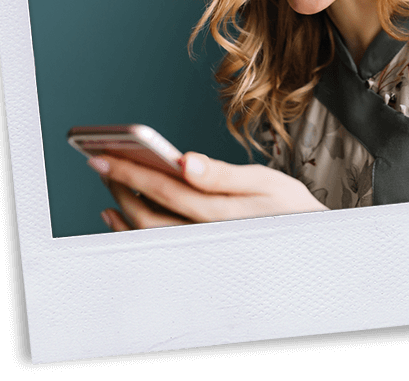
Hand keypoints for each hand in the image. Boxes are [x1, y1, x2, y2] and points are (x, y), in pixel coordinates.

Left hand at [88, 152, 327, 230]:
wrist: (307, 244)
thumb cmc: (288, 207)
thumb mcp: (264, 182)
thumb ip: (222, 175)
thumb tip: (183, 161)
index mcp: (221, 212)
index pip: (165, 190)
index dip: (131, 172)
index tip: (104, 155)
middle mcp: (205, 236)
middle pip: (149, 213)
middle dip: (120, 185)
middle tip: (101, 160)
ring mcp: (199, 249)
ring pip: (147, 234)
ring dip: (121, 208)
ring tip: (106, 183)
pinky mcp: (198, 254)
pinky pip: (155, 246)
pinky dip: (130, 230)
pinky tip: (117, 214)